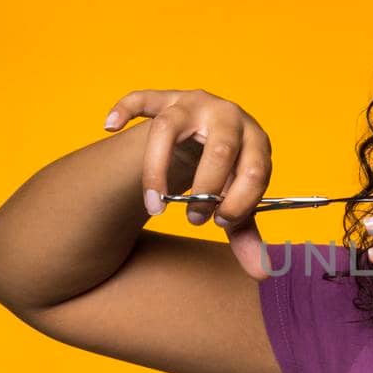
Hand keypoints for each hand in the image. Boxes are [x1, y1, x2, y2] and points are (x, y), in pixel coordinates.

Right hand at [102, 88, 274, 280]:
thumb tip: (262, 274)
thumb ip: (245, 234)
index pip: (256, 168)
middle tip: (195, 219)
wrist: (205, 140)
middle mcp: (228, 115)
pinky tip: (109, 126)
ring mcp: (194, 104)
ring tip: (155, 205)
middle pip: (220, 148)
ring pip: (171, 127)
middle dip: (207, 190)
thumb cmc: (226, 174)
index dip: (240, 200)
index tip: (221, 223)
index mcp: (256, 139)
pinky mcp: (165, 99)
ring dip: (158, 170)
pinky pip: (140, 99)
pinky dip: (123, 109)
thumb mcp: (236, 201)